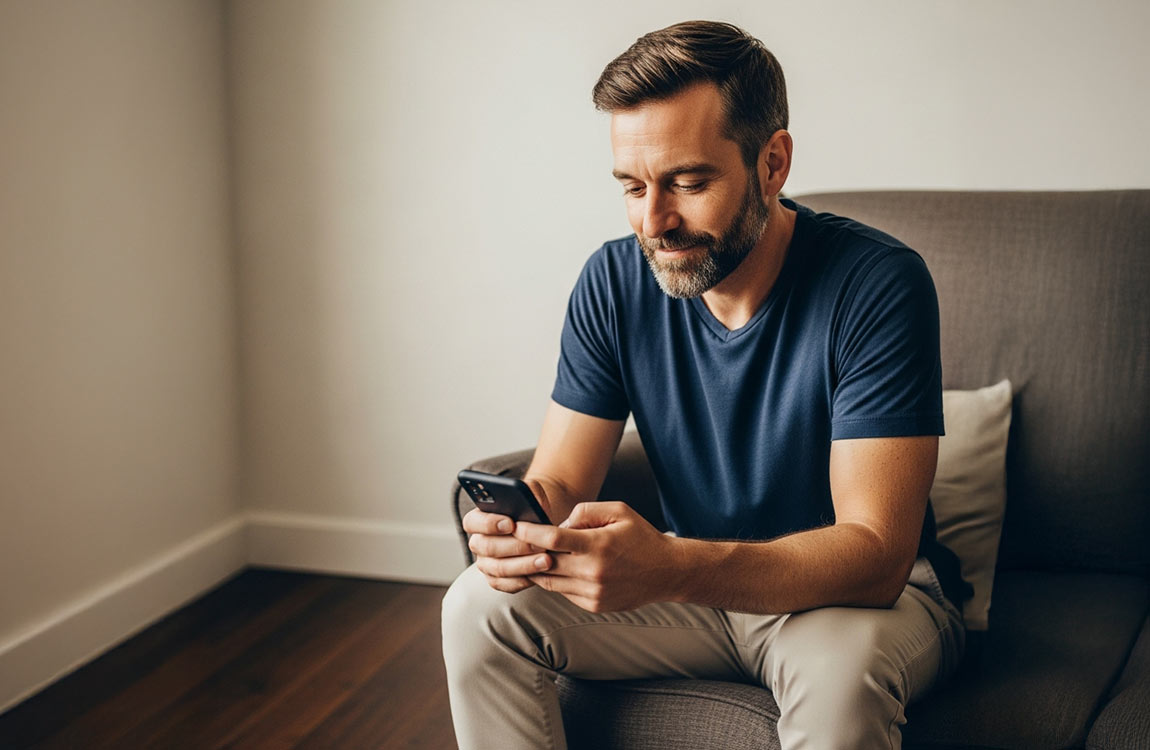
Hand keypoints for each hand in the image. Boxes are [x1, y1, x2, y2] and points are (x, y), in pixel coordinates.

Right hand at [463, 479, 554, 592]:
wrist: (542, 527)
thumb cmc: (533, 508)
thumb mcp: (532, 493)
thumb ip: (528, 492)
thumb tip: (531, 503)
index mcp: (479, 518)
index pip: (472, 522)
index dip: (489, 523)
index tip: (511, 523)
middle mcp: (478, 542)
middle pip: (487, 547)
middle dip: (515, 546)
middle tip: (538, 544)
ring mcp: (485, 563)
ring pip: (498, 568)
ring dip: (524, 565)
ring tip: (547, 560)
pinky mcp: (497, 579)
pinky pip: (506, 585)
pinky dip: (524, 580)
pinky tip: (541, 574)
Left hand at [515, 501, 674, 612]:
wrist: (667, 572)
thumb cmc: (641, 537)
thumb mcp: (618, 511)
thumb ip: (586, 511)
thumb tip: (559, 524)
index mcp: (598, 545)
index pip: (552, 539)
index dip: (529, 532)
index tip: (516, 526)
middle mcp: (593, 572)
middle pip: (545, 563)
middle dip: (528, 551)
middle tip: (514, 541)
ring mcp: (593, 592)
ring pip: (550, 581)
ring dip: (537, 568)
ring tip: (528, 556)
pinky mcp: (594, 605)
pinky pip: (564, 592)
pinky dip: (555, 580)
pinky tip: (554, 569)